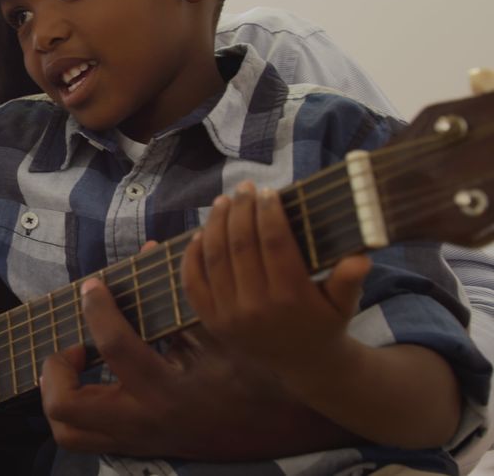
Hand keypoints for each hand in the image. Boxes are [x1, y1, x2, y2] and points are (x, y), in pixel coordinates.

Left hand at [40, 239, 362, 459]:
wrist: (279, 429)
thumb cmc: (256, 374)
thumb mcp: (223, 332)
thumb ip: (180, 291)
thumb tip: (145, 248)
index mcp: (169, 392)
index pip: (114, 348)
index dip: (97, 309)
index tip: (94, 286)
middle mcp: (145, 423)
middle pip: (65, 407)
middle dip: (57, 369)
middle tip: (76, 343)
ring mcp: (137, 442)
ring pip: (68, 433)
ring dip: (59, 394)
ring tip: (76, 363)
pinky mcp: (137, 448)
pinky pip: (86, 437)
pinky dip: (77, 409)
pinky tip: (94, 379)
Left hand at [181, 181, 370, 374]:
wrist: (303, 365)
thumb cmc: (326, 322)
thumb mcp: (344, 303)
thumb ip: (349, 280)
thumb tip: (361, 258)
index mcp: (292, 296)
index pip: (274, 243)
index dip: (268, 213)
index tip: (268, 191)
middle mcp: (257, 307)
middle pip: (240, 245)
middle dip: (240, 210)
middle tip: (244, 188)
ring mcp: (230, 316)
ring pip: (214, 259)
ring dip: (215, 224)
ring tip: (223, 202)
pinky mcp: (211, 322)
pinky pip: (193, 283)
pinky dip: (192, 256)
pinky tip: (199, 233)